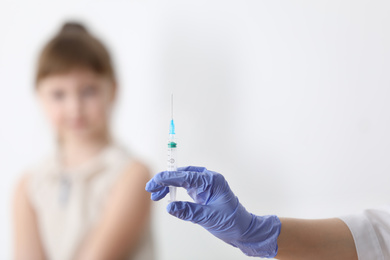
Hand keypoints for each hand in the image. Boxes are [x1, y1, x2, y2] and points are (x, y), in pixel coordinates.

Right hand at [145, 166, 280, 257]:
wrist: (243, 230)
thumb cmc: (232, 222)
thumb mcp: (209, 218)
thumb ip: (189, 211)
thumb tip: (169, 207)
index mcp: (212, 181)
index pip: (186, 176)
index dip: (168, 178)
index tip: (155, 182)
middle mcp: (208, 180)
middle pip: (182, 175)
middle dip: (165, 181)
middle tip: (151, 189)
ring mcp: (204, 185)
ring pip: (181, 180)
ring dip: (168, 186)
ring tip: (156, 195)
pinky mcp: (201, 192)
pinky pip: (184, 187)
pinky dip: (174, 190)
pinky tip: (166, 195)